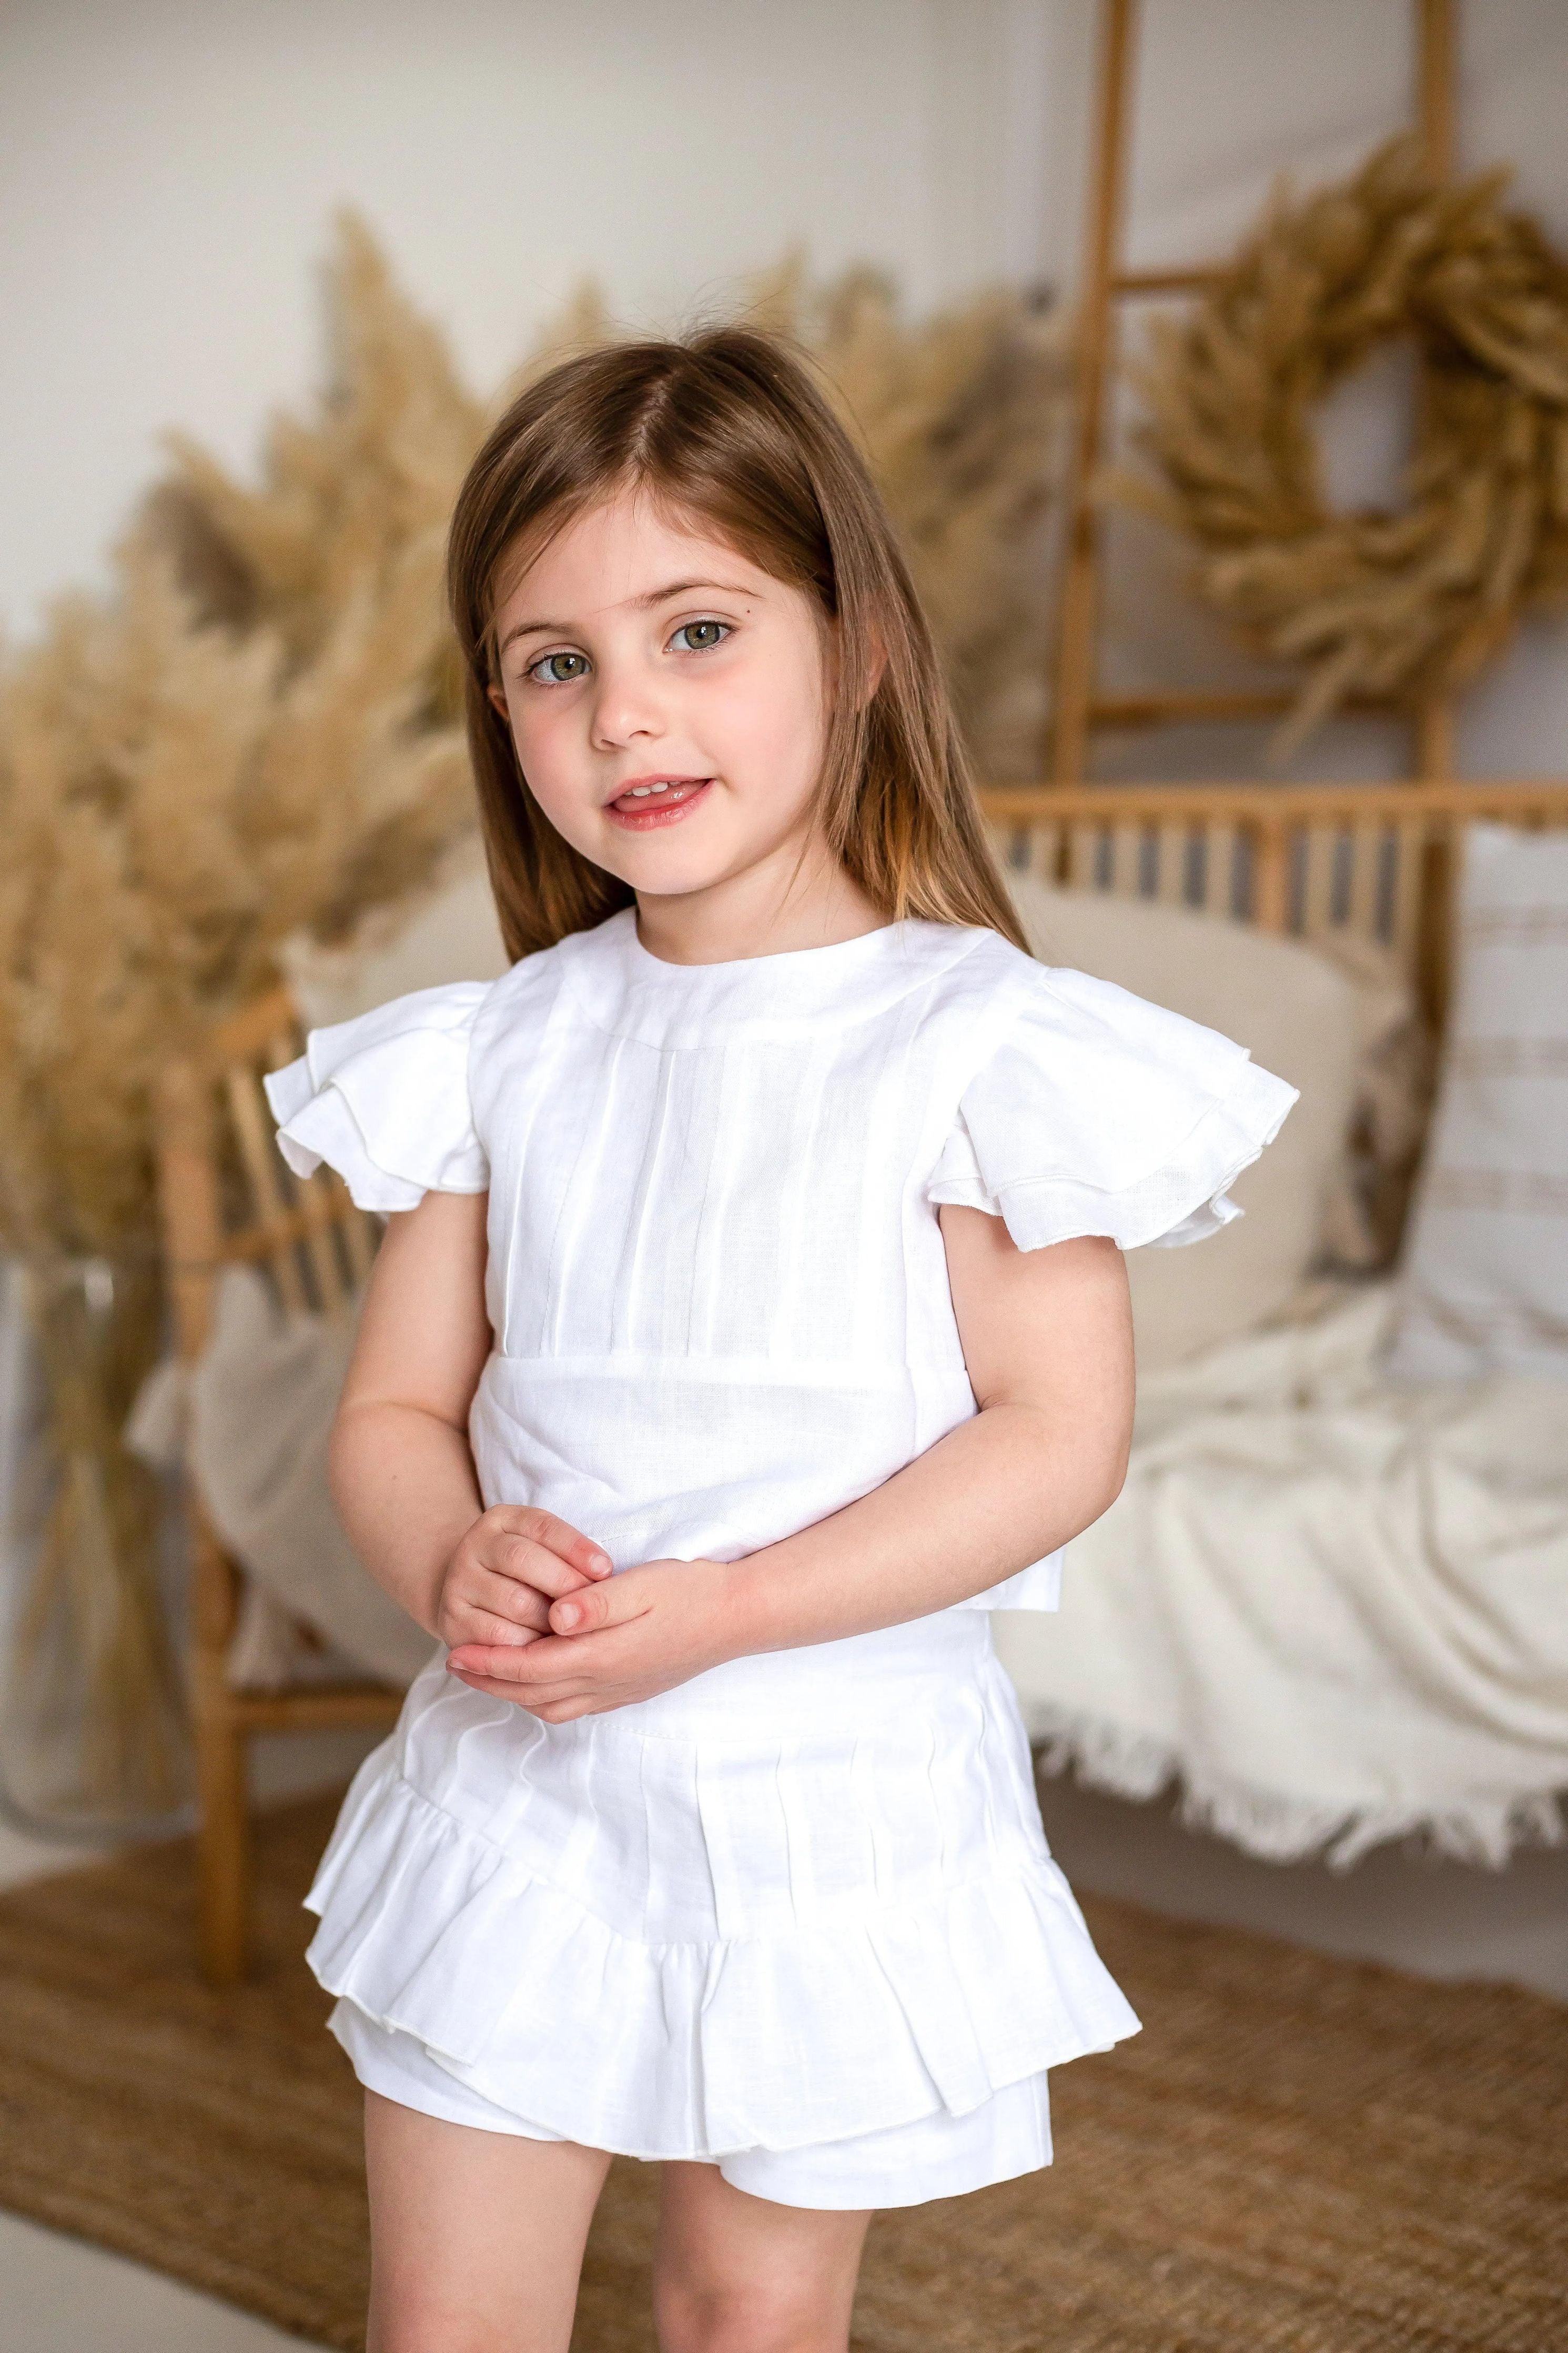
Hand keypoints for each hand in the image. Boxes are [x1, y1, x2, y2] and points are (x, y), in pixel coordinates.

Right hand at [435, 1506, 612, 1656]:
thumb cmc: (524, 1574)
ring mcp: (459, 1585)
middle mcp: (473, 1547)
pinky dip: (530, 1646)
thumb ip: (566, 1554)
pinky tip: (551, 1652)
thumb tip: (604, 1576)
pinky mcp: (453, 1623)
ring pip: (514, 1601)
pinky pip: (498, 1639)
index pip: (541, 1525)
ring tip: (578, 1630)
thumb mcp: (542, 1549)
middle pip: (523, 1559)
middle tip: (593, 1606)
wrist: (468, 1596)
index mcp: (500, 1520)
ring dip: (552, 1619)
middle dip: (565, 1584)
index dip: (575, 1547)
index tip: (605, 1569)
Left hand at [445, 1557, 742, 1720]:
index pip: (531, 1666)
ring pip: (551, 1705)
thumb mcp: (643, 1585)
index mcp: (605, 1656)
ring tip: (487, 1674)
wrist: (737, 1618)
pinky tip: (538, 1684)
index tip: (455, 1652)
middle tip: (455, 1665)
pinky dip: (543, 1700)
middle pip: (533, 1692)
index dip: (489, 1662)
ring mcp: (619, 1691)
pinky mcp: (630, 1690)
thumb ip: (597, 1602)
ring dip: (513, 1694)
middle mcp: (607, 1682)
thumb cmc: (690, 1592)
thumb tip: (555, 1614)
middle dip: (490, 1681)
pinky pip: (574, 1707)